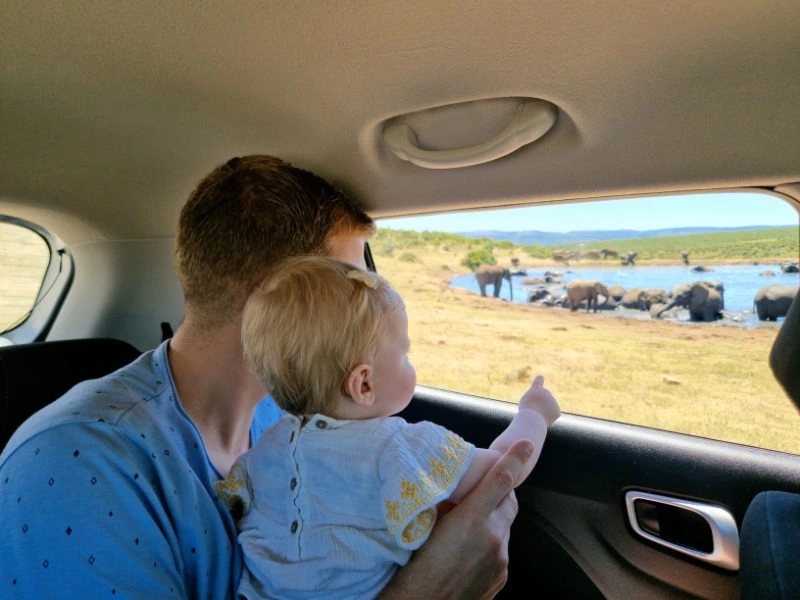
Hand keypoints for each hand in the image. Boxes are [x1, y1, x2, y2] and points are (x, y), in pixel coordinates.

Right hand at [380, 440, 533, 598]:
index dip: (514, 459)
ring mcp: (500, 559)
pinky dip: (490, 545)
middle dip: (501, 493)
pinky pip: (500, 551)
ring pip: (504, 528)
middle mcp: (493, 537)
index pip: (499, 480)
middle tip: (484, 491)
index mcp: (472, 519)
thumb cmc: (417, 564)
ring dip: (493, 522)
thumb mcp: (428, 525)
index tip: (526, 444)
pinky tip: (470, 552)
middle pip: (508, 502)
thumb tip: (455, 490)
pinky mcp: (501, 576)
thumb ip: (448, 504)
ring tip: (469, 529)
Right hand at [519, 375, 560, 425]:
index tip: (540, 377)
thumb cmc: (525, 411)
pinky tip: (543, 419)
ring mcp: (553, 401)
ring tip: (537, 415)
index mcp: (536, 389)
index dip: (539, 380)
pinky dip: (549, 418)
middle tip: (533, 410)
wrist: (532, 419)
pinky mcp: (557, 411)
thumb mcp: (525, 404)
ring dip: (543, 412)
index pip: (538, 381)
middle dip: (541, 403)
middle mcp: (546, 392)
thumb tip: (542, 405)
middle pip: (544, 398)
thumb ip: (534, 400)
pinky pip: (553, 415)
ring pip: (548, 408)